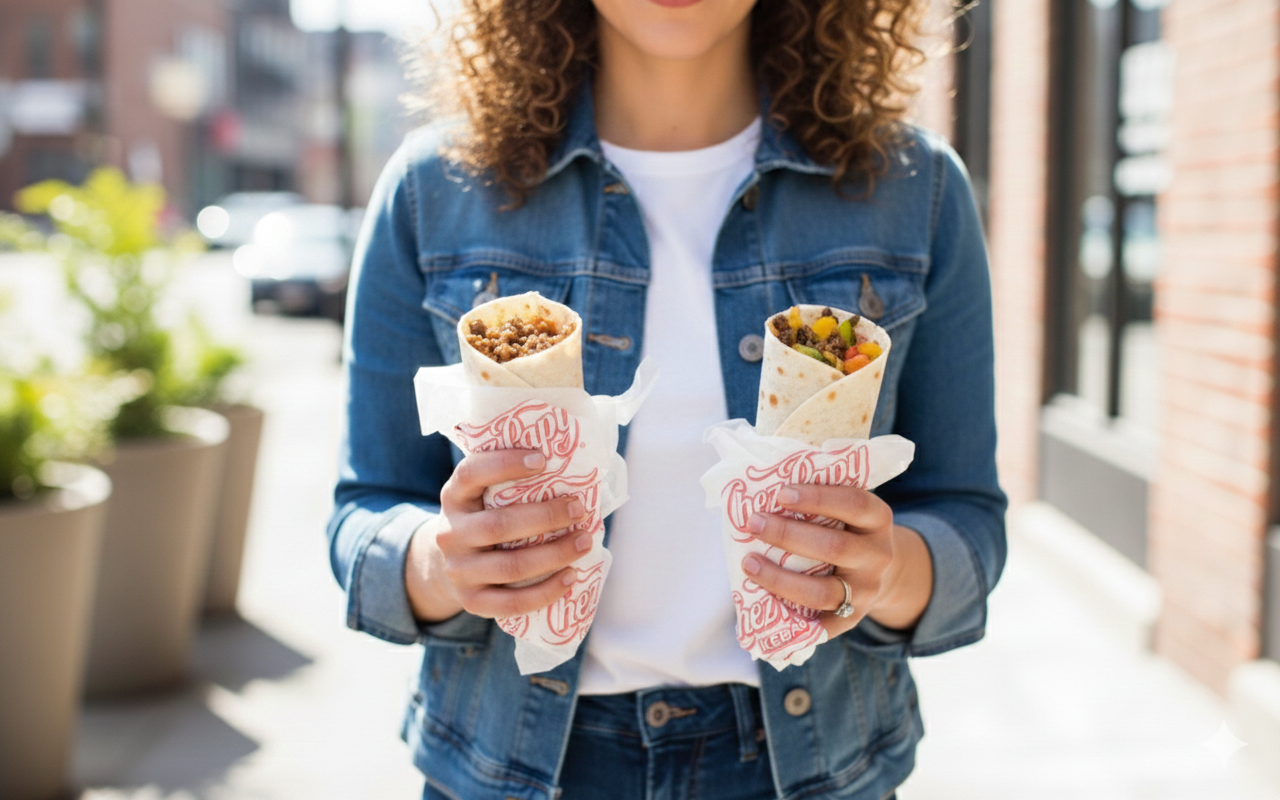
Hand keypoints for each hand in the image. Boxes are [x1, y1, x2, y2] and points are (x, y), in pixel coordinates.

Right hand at [406, 449, 590, 622]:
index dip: (505, 464)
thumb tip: (574, 472)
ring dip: (554, 554)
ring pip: (510, 566)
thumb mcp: (485, 496)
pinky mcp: (471, 601)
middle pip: (498, 525)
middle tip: (579, 509)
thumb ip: (512, 484)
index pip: (472, 474)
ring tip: (584, 542)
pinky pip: (511, 603)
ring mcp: (458, 570)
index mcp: (454, 497)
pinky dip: (545, 592)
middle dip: (545, 516)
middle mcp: (450, 533)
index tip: (542, 459)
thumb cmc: (486, 518)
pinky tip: (571, 577)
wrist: (452, 564)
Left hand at [740, 484, 932, 637]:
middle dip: (788, 535)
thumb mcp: (847, 511)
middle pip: (834, 547)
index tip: (781, 493)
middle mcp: (878, 556)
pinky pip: (818, 625)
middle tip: (754, 523)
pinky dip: (789, 615)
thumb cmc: (846, 529)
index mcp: (877, 519)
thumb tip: (760, 491)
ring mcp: (866, 591)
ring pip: (822, 591)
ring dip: (779, 579)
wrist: (877, 571)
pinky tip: (762, 601)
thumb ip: (818, 503)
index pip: (854, 504)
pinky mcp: (851, 619)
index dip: (818, 498)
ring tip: (749, 563)